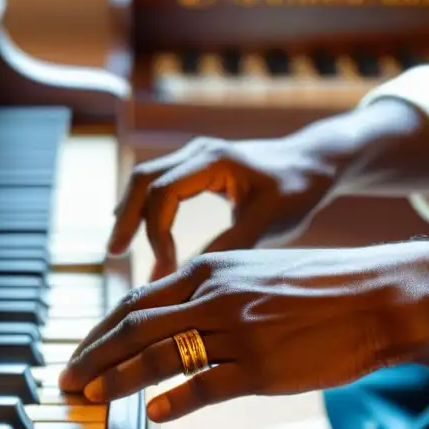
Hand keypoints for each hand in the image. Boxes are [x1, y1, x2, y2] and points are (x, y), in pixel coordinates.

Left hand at [58, 247, 428, 421]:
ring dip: (115, 380)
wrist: (380, 296)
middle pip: (133, 328)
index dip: (100, 331)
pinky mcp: (262, 368)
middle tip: (64, 381)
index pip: (136, 301)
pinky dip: (172, 401)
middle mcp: (215, 297)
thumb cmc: (320, 288)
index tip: (79, 353)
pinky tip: (151, 415)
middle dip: (91, 357)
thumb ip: (211, 294)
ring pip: (157, 358)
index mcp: (210, 271)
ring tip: (89, 398)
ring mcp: (237, 332)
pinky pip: (203, 387)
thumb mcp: (256, 275)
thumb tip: (171, 322)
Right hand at [108, 136, 339, 280]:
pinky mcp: (198, 167)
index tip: (167, 267)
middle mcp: (198, 152)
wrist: (314, 164)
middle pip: (143, 181)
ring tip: (118, 247)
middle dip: (127, 219)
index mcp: (214, 161)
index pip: (162, 192)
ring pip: (145, 180)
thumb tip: (188, 276)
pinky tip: (136, 232)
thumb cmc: (297, 192)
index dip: (156, 232)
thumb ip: (229, 247)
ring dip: (130, 212)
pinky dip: (144, 208)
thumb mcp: (268, 224)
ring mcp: (195, 156)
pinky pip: (159, 183)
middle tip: (114, 254)